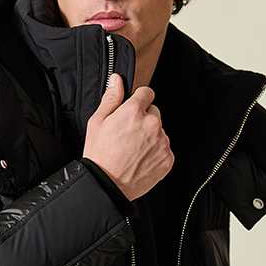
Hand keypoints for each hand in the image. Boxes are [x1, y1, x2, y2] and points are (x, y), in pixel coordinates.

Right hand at [82, 74, 172, 200]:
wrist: (107, 185)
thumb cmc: (100, 155)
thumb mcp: (97, 122)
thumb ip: (111, 98)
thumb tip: (117, 80)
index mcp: (134, 111)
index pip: (147, 92)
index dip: (138, 100)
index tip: (133, 109)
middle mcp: (152, 124)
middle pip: (154, 112)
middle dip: (144, 120)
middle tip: (128, 135)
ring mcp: (162, 142)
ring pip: (160, 131)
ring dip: (150, 136)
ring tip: (133, 150)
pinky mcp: (168, 158)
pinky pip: (164, 148)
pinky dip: (155, 152)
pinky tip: (140, 159)